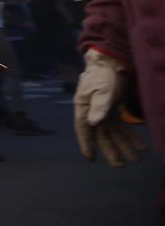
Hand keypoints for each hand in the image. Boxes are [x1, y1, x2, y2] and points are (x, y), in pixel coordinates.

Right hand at [74, 49, 146, 166]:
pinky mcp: (112, 108)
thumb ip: (99, 105)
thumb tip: (94, 123)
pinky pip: (121, 125)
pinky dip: (130, 135)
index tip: (91, 158)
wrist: (111, 61)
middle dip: (111, 150)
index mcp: (84, 107)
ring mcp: (102, 110)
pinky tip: (141, 144)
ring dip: (124, 145)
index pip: (84, 129)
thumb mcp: (103, 89)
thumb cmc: (103, 74)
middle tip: (121, 165)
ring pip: (113, 132)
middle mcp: (92, 111)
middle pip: (101, 134)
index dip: (87, 144)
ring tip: (137, 158)